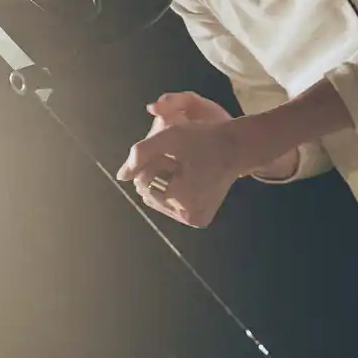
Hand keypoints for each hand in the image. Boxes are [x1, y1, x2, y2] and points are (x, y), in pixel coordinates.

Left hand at [118, 95, 252, 226]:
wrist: (236, 146)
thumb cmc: (204, 137)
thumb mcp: (169, 137)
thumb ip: (140, 153)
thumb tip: (121, 176)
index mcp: (182, 200)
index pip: (143, 183)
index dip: (152, 162)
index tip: (173, 152)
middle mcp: (190, 217)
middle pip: (151, 194)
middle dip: (156, 174)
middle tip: (178, 158)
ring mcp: (196, 221)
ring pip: (160, 199)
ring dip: (163, 181)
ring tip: (183, 166)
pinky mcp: (199, 219)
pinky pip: (173, 204)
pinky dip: (173, 189)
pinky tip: (186, 176)